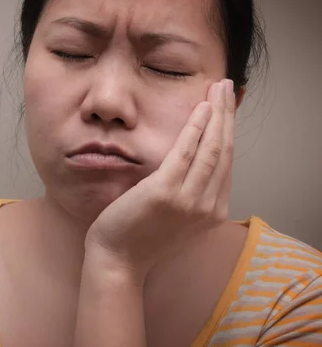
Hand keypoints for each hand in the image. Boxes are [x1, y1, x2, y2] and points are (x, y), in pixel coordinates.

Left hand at [85, 79, 235, 280]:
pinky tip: (201, 108)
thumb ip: (192, 193)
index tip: (227, 107)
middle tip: (227, 86)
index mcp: (213, 212)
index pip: (226, 163)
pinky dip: (196, 128)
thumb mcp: (176, 217)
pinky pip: (186, 152)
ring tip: (218, 87)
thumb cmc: (141, 236)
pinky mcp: (165, 193)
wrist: (118, 260)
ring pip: (211, 148)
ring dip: (217, 114)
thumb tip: (195, 164)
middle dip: (227, 115)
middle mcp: (208, 206)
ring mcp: (189, 200)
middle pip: (225, 151)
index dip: (229, 130)